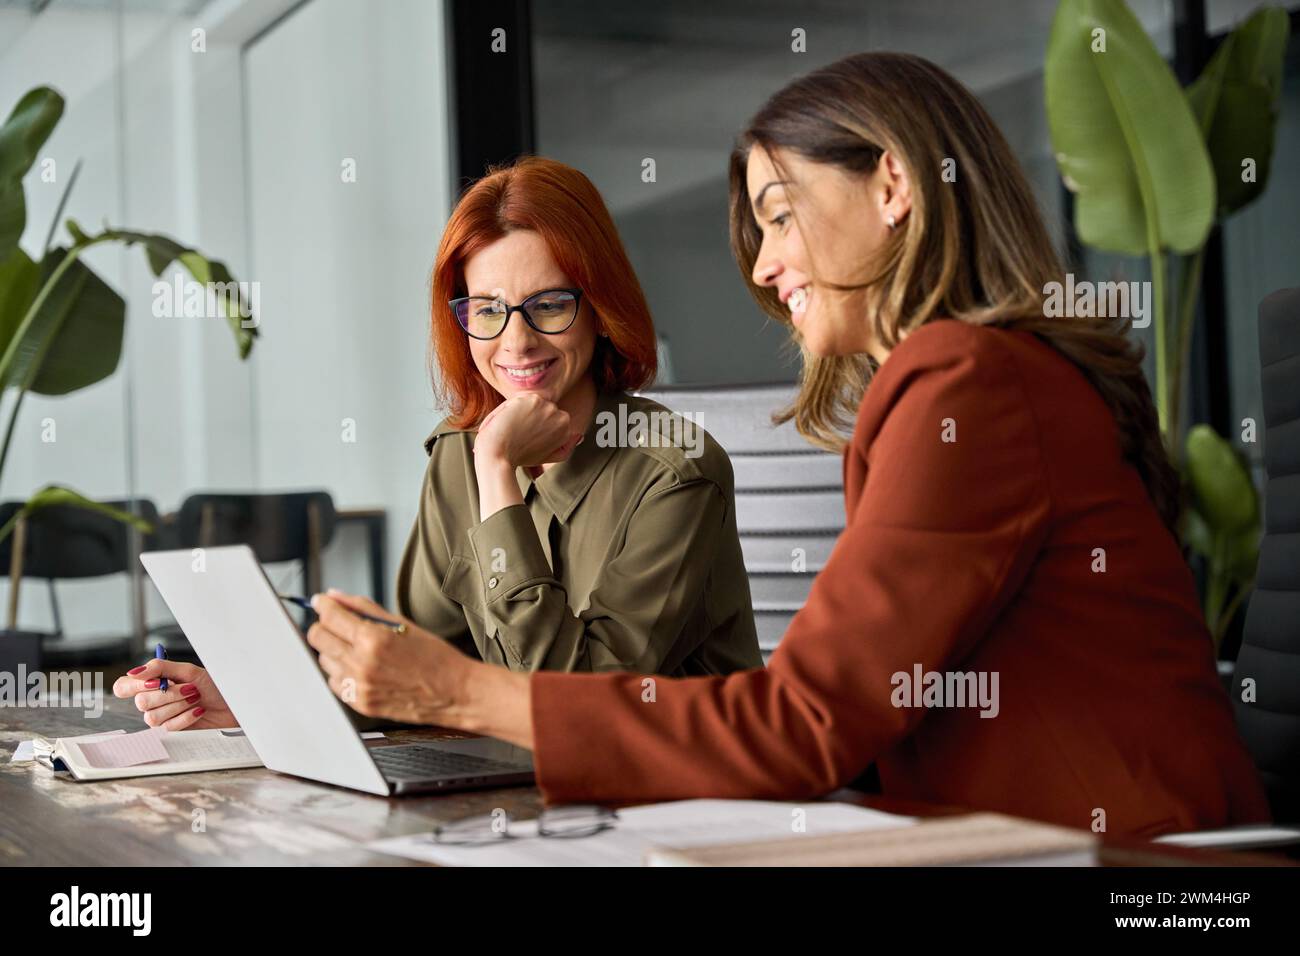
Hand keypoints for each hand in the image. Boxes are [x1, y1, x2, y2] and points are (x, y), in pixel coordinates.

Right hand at [112, 659, 237, 729]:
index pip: (123, 686)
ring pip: (152, 716)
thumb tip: (134, 671)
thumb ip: (160, 668)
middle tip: (189, 688)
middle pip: (140, 701)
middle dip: (168, 694)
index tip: (155, 682)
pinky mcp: (170, 731)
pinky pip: (168, 727)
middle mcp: (152, 701)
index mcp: (152, 683)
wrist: (231, 704)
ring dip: (178, 705)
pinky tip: (198, 711)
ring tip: (195, 698)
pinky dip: (186, 716)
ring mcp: (160, 717)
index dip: (133, 685)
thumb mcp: (188, 671)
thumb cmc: (212, 686)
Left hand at [306, 590, 472, 725]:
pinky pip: (335, 682)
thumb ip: (364, 608)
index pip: (330, 616)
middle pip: (317, 638)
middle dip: (324, 625)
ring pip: (324, 660)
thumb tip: (335, 597)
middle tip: (337, 623)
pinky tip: (363, 668)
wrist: (453, 693)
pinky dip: (343, 672)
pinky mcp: (360, 704)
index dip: (322, 605)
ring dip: (334, 649)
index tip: (321, 602)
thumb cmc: (434, 657)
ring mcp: (359, 687)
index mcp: (374, 639)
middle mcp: (361, 664)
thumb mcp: (402, 623)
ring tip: (359, 649)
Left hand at [474, 393, 582, 468]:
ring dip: (519, 411)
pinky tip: (508, 421)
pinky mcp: (532, 399)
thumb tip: (578, 436)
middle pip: (540, 408)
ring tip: (513, 428)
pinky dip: (510, 407)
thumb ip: (565, 448)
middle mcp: (561, 415)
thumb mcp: (547, 456)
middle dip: (528, 417)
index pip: (548, 417)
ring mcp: (547, 406)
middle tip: (519, 434)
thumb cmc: (518, 457)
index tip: (526, 437)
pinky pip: (519, 398)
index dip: (534, 425)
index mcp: (565, 427)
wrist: (499, 454)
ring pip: (529, 402)